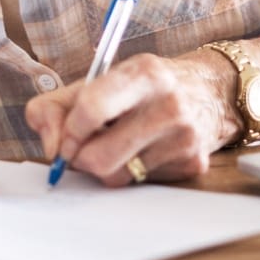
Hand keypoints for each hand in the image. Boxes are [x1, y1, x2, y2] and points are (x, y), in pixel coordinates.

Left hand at [24, 52, 238, 186]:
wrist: (209, 91)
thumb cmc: (143, 88)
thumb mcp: (100, 81)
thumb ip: (56, 106)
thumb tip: (50, 147)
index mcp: (143, 74)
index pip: (92, 108)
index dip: (68, 130)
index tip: (65, 137)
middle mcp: (169, 105)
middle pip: (99, 157)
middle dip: (81, 158)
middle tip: (84, 147)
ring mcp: (185, 138)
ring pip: (118, 178)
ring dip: (106, 167)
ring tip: (118, 144)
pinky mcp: (194, 165)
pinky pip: (141, 185)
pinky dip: (132, 173)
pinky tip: (144, 151)